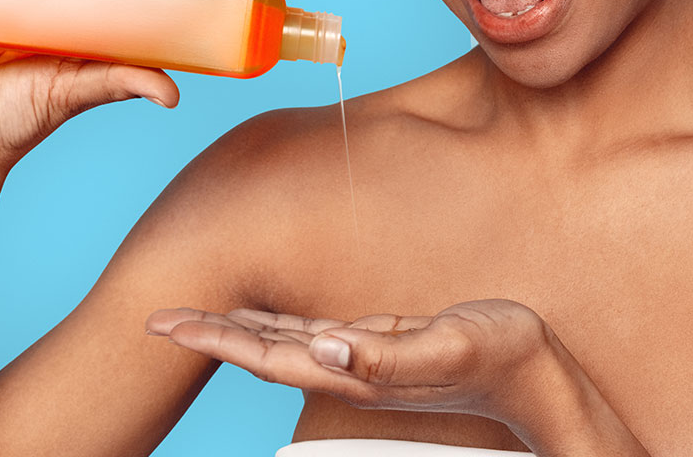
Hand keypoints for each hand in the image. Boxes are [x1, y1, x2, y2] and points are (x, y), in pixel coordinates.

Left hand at [145, 299, 553, 423]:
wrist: (536, 378)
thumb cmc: (500, 361)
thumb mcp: (448, 349)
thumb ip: (387, 357)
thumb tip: (324, 349)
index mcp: (356, 371)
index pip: (267, 355)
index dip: (215, 337)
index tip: (165, 323)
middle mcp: (350, 368)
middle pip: (262, 350)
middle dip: (209, 332)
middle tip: (156, 315)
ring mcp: (363, 358)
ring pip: (284, 343)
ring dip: (237, 328)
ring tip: (195, 313)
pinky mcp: (381, 344)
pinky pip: (316, 333)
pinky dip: (281, 322)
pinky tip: (264, 314)